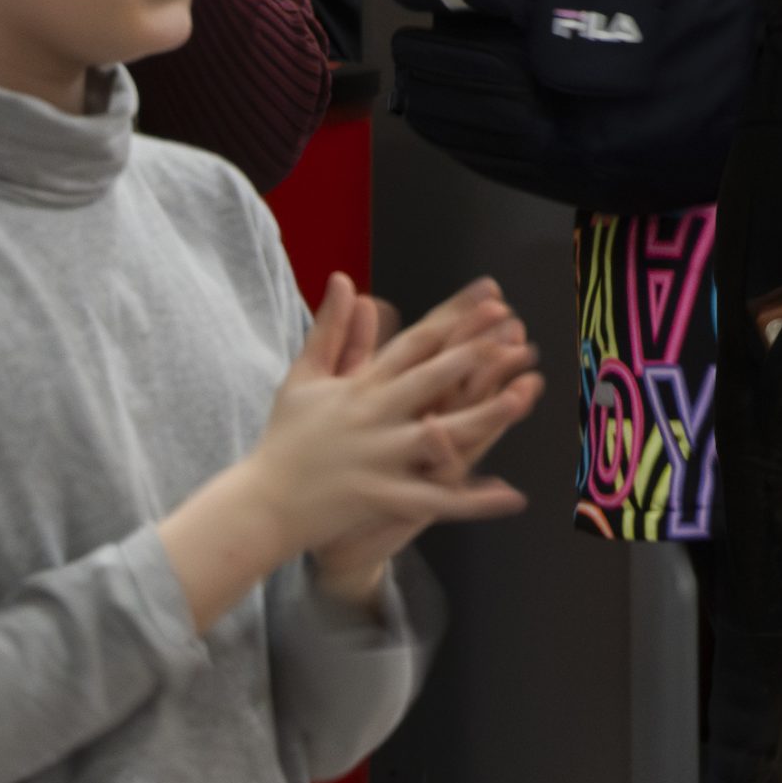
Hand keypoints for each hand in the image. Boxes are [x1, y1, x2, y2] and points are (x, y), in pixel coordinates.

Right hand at [158, 273, 540, 632]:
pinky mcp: (381, 498)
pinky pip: (436, 500)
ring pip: (439, 436)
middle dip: (472, 355)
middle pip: (429, 380)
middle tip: (512, 335)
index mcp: (361, 386)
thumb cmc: (285, 439)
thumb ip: (330, 328)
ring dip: (481, 416)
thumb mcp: (305, 377)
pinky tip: (511, 496)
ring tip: (521, 398)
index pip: (414, 343)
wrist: (261, 504)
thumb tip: (343, 278)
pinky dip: (474, 501)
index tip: (490, 298)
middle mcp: (373, 416)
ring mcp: (379, 458)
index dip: (454, 318)